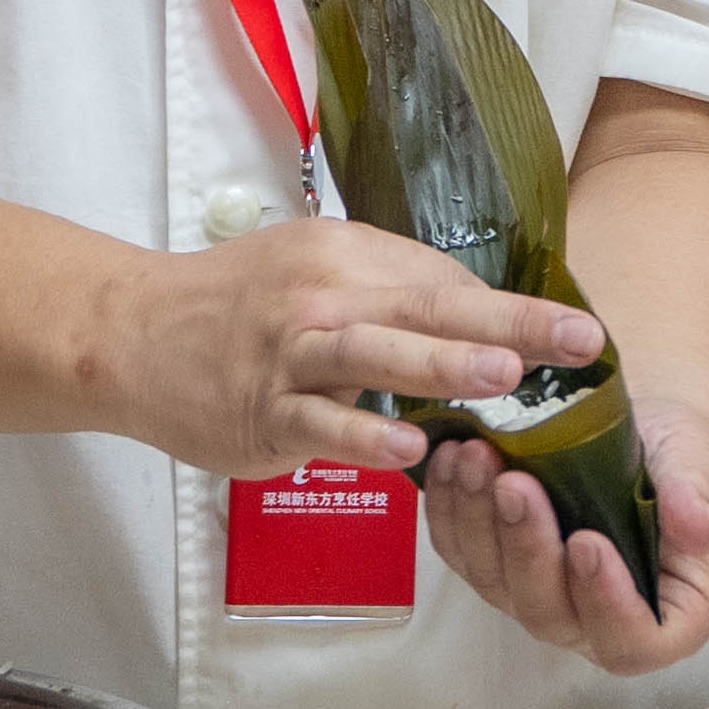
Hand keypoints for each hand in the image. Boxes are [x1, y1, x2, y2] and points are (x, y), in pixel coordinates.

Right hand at [100, 216, 599, 478]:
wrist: (129, 333)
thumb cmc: (233, 304)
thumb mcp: (310, 267)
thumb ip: (386, 288)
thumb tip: (476, 319)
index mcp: (343, 254)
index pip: (443, 281)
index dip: (514, 308)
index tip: (578, 329)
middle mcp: (320, 296)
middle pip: (427, 306)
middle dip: (511, 324)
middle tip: (579, 339)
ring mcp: (290, 355)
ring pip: (374, 356)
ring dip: (441, 365)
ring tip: (505, 378)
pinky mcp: (263, 411)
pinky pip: (319, 424)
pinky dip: (362, 438)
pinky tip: (408, 454)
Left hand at [419, 397, 708, 674]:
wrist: (636, 430)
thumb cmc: (676, 458)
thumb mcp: (699, 463)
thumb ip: (695, 494)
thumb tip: (699, 529)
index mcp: (664, 616)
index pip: (631, 641)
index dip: (606, 604)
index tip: (587, 542)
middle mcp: (593, 619)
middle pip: (549, 614)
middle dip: (528, 549)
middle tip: (517, 485)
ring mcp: (537, 594)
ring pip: (495, 583)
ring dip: (478, 523)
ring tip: (478, 457)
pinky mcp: (494, 564)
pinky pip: (461, 551)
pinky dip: (451, 507)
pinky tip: (451, 459)